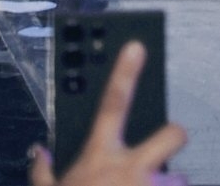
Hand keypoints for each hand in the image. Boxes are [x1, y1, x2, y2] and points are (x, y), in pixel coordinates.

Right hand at [28, 41, 187, 185]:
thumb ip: (43, 172)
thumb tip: (39, 153)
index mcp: (101, 157)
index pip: (113, 102)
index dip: (126, 71)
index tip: (137, 47)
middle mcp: (133, 170)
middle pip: (172, 134)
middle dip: (176, 135)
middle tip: (172, 141)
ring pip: (180, 179)